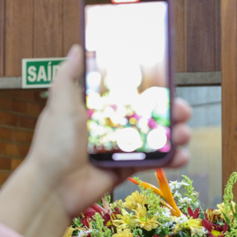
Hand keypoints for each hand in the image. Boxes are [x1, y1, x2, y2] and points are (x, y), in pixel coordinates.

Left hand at [0, 44, 191, 236]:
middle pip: (150, 114)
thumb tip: (77, 47)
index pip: (130, 93)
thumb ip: (68, 76)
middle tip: (181, 110)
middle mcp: (113, 126)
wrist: (53, 188)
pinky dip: (172, 158)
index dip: (150, 87)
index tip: (166, 82)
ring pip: (157, 137)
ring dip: (176, 134)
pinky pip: (154, 161)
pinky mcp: (128, 168)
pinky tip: (182, 155)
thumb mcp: (60, 105)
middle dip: (170, 111)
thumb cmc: (54, 145)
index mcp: (99, 108)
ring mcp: (122, 148)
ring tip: (183, 134)